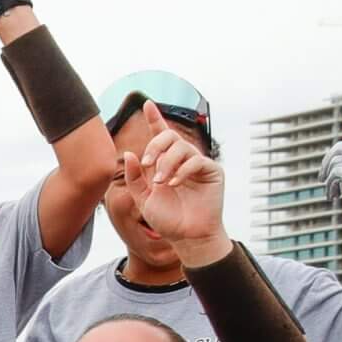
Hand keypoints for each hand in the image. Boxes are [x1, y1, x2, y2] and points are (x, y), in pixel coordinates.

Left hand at [124, 103, 227, 252]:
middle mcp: (182, 160)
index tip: (146, 104)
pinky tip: (173, 184)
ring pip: (182, 148)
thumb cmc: (167, 219)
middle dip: (156, 145)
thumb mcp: (143, 198)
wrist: (186, 237)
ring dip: (167, 163)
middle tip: (147, 162)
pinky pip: (196, 161)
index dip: (154, 119)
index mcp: (165, 163)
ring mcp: (198, 164)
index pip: (160, 136)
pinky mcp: (212, 172)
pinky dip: (182, 171)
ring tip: (161, 182)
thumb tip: (129, 153)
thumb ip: (135, 177)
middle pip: (170, 137)